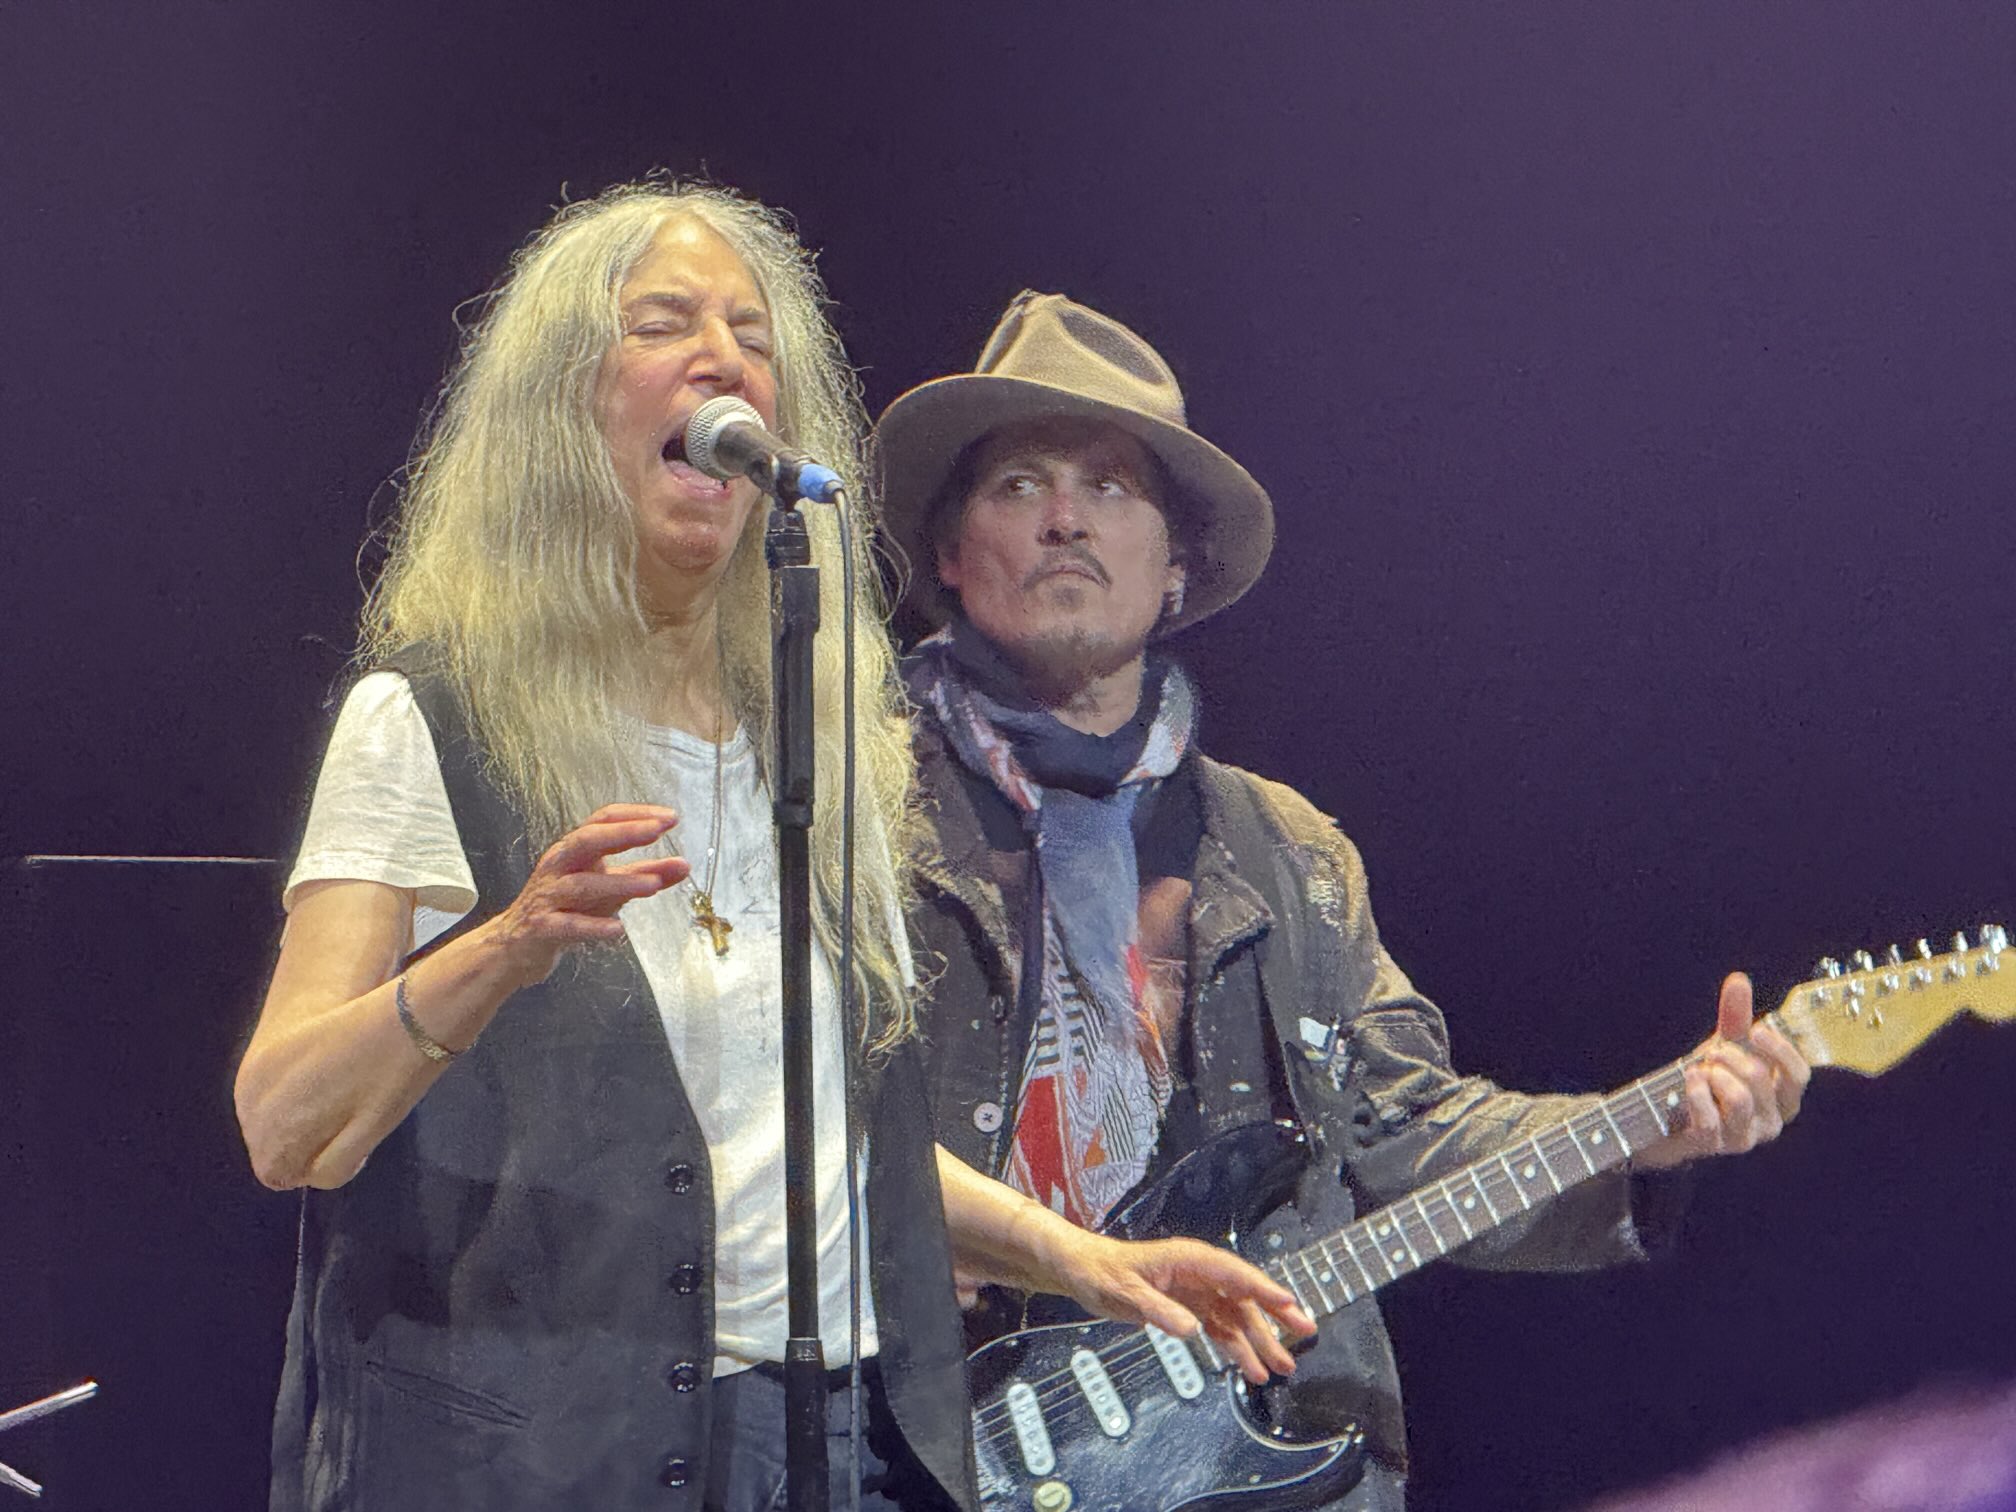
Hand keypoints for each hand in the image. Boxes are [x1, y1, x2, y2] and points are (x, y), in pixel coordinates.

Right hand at [493, 804, 689, 982]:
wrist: (518, 946)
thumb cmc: (566, 908)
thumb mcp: (610, 889)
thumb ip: (646, 875)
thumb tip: (685, 865)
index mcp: (575, 850)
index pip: (603, 820)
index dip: (635, 815)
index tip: (670, 817)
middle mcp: (559, 865)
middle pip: (588, 840)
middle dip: (624, 833)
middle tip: (657, 830)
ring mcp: (549, 895)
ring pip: (582, 884)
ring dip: (620, 882)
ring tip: (653, 885)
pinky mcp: (542, 927)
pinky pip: (568, 925)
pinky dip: (593, 927)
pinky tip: (618, 930)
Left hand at [1037, 1227, 1317, 1385]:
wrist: (1081, 1270)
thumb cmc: (1100, 1272)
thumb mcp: (1125, 1293)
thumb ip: (1158, 1311)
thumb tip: (1191, 1330)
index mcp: (1187, 1260)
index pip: (1233, 1274)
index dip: (1263, 1289)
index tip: (1290, 1304)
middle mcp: (1198, 1273)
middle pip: (1244, 1294)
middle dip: (1274, 1316)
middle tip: (1304, 1333)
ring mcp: (1195, 1290)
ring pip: (1235, 1316)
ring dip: (1257, 1341)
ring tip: (1279, 1367)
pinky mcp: (1188, 1306)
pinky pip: (1219, 1327)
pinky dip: (1234, 1347)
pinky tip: (1248, 1367)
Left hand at [1634, 972, 1811, 1169]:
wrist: (1670, 1114)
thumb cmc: (1710, 1080)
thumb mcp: (1726, 1046)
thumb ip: (1736, 1016)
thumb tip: (1739, 979)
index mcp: (1782, 1098)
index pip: (1799, 1075)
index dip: (1780, 1049)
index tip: (1756, 1029)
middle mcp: (1771, 1122)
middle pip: (1761, 1078)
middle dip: (1730, 1056)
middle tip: (1712, 1052)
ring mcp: (1744, 1138)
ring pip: (1739, 1099)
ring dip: (1713, 1075)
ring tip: (1701, 1070)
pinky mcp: (1715, 1146)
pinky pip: (1710, 1119)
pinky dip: (1696, 1093)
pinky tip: (1691, 1081)